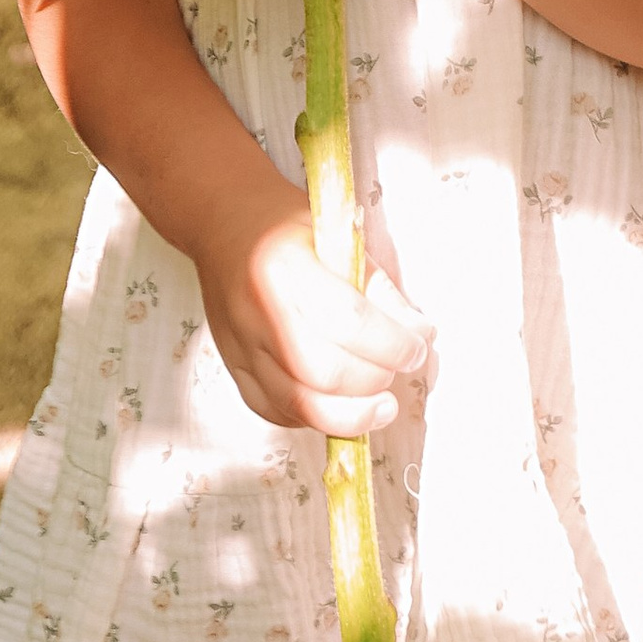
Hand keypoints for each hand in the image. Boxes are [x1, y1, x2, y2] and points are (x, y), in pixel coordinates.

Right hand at [191, 189, 427, 437]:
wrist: (223, 223)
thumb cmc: (285, 225)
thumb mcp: (339, 237)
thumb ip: (379, 288)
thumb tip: (419, 335)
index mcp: (285, 265)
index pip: (349, 321)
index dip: (392, 345)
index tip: (416, 348)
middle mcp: (257, 311)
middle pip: (324, 372)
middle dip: (374, 381)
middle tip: (397, 370)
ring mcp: (240, 346)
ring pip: (299, 404)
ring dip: (351, 415)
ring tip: (380, 406)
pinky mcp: (233, 369)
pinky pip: (275, 412)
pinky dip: (315, 418)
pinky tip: (339, 406)